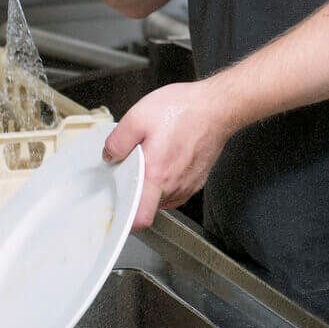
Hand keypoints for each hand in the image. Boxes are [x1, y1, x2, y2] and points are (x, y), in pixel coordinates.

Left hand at [102, 80, 226, 230]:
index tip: (119, 211)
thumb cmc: (185, 110)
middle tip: (134, 168)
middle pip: (149, 205)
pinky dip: (169, 179)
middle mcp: (174, 185)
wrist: (218, 106)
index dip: (126, 221)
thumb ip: (118, 140)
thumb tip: (110, 155)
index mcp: (156, 175)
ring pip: (163, 197)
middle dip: (138, 190)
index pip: (140, 218)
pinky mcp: (198, 179)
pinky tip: (169, 158)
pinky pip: (177, 189)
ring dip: (154, 184)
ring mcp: (188, 184)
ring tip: (155, 158)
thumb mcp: (139, 116)